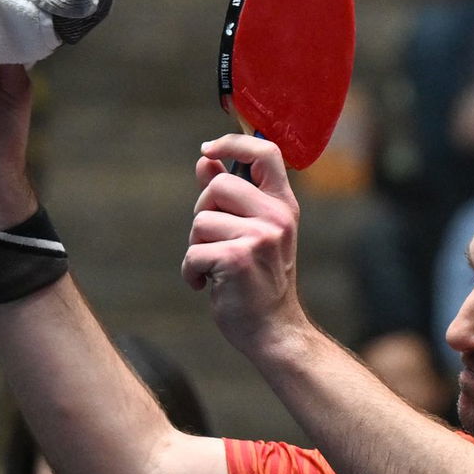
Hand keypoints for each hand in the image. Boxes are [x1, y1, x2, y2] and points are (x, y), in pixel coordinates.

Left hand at [183, 135, 309, 353]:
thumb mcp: (251, 233)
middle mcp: (277, 217)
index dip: (234, 142)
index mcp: (284, 206)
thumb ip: (230, 196)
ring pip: (200, 222)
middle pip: (217, 188)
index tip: (208, 151)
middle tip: (213, 243)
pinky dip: (190, 272)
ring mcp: (260, 237)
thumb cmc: (258, 282)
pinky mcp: (237, 258)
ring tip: (213, 269)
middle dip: (202, 215)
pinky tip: (204, 285)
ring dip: (196, 248)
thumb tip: (205, 160)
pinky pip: (193, 252)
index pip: (266, 153)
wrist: (273, 330)